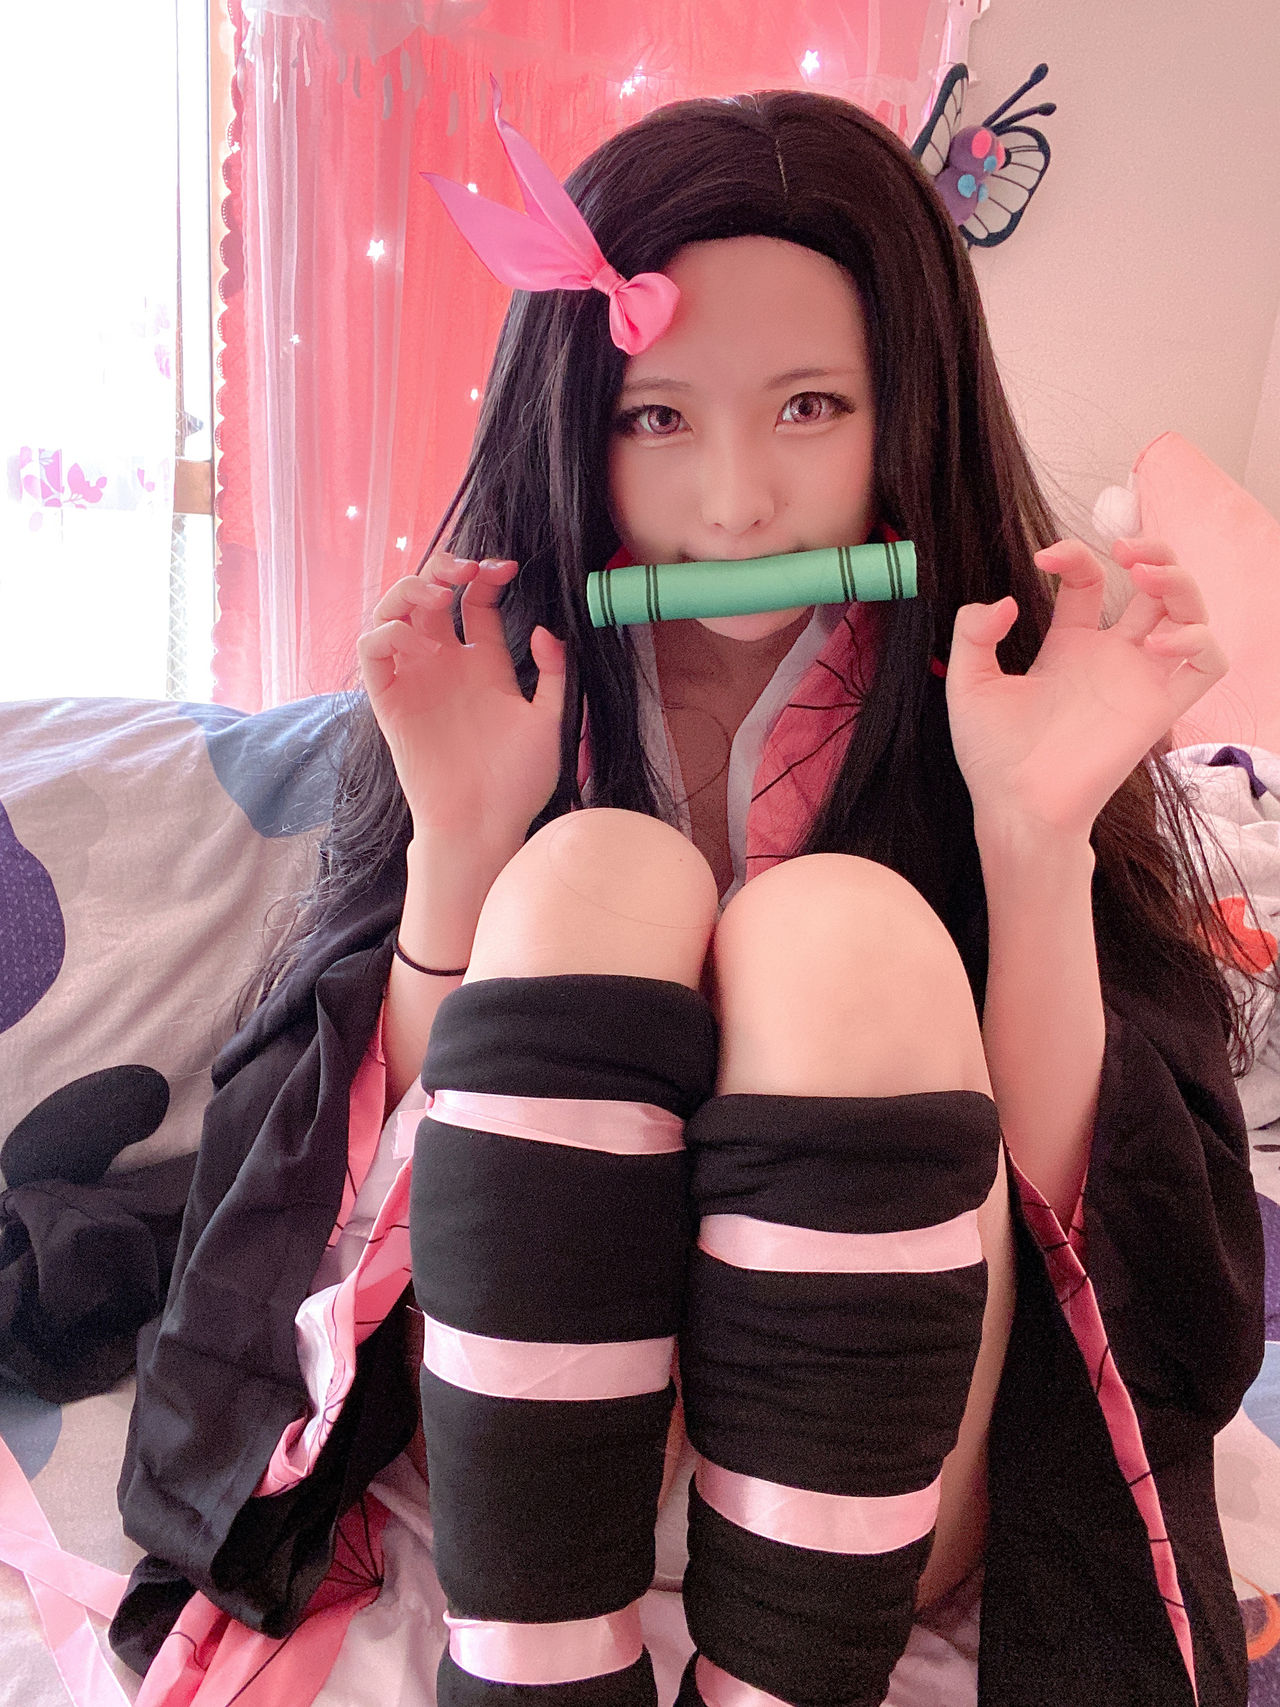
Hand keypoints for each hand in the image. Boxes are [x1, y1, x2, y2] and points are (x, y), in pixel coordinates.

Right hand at [357, 550, 566, 850]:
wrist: (481, 824)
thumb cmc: (518, 782)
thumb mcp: (551, 722)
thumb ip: (554, 674)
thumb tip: (543, 629)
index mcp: (485, 664)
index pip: (477, 601)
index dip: (486, 574)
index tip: (507, 568)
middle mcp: (447, 664)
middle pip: (431, 594)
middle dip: (444, 566)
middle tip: (466, 570)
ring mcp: (416, 678)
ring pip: (394, 612)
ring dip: (409, 589)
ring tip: (438, 595)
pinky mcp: (389, 700)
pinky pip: (372, 650)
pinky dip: (385, 630)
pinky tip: (413, 636)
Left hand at [945, 536, 1227, 839]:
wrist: (1015, 806)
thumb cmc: (992, 756)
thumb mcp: (968, 684)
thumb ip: (974, 633)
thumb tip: (1006, 602)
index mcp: (1067, 645)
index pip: (1089, 580)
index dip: (1076, 555)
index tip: (1043, 557)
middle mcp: (1109, 656)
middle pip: (1156, 585)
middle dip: (1153, 551)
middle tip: (1124, 548)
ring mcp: (1138, 678)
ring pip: (1190, 613)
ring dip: (1180, 582)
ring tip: (1145, 576)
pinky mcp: (1159, 708)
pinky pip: (1207, 665)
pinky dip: (1196, 641)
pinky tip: (1154, 643)